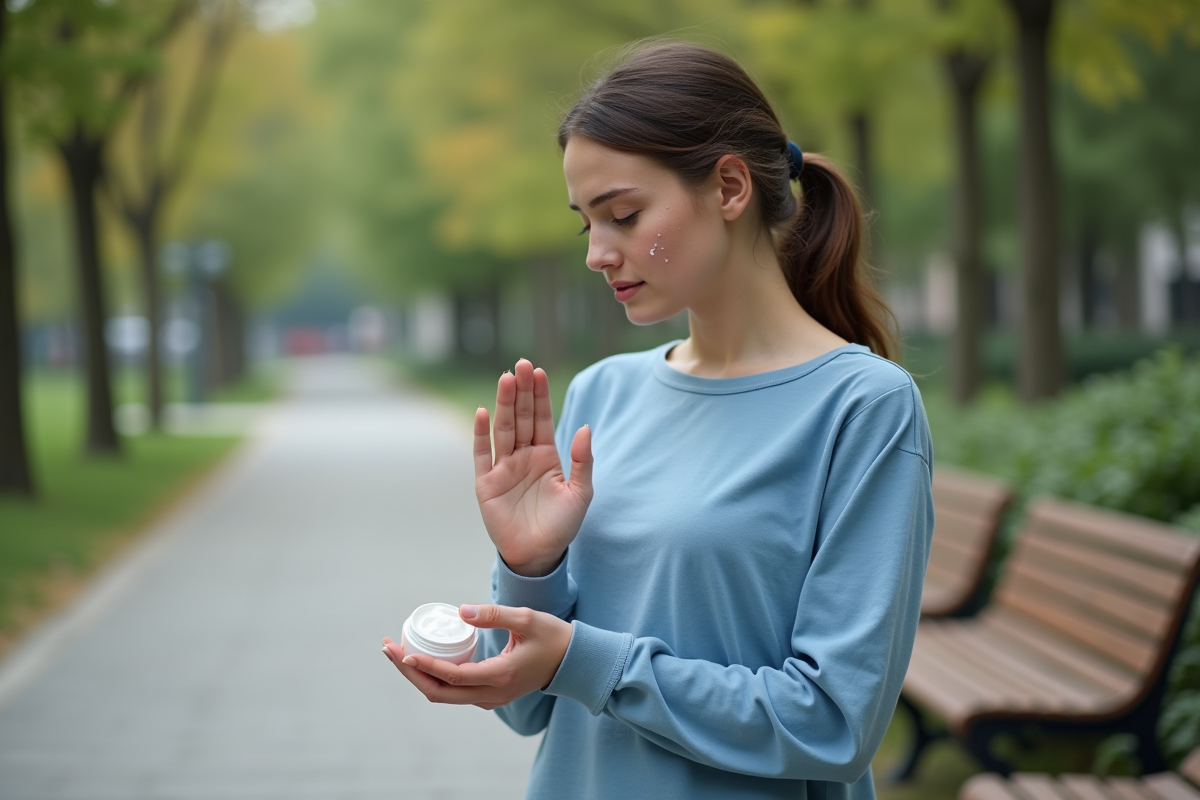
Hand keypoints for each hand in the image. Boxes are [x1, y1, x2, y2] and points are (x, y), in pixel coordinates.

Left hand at [381, 604, 572, 709]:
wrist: (573, 661)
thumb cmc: (552, 637)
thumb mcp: (526, 618)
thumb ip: (494, 615)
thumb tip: (461, 611)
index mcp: (500, 676)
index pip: (453, 676)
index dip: (424, 665)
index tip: (402, 651)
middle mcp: (492, 694)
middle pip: (439, 693)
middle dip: (409, 672)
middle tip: (388, 649)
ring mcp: (491, 698)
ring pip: (444, 695)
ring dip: (419, 676)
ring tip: (398, 652)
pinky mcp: (491, 695)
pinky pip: (455, 693)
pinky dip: (434, 678)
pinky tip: (422, 659)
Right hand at [474, 359, 592, 575]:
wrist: (539, 555)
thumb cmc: (562, 526)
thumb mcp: (581, 492)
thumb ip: (583, 460)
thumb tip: (585, 427)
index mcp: (546, 455)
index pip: (542, 418)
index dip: (540, 395)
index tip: (538, 371)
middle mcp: (523, 456)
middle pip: (521, 417)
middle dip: (522, 391)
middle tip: (521, 364)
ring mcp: (503, 468)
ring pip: (503, 429)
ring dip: (504, 404)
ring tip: (506, 379)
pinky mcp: (486, 483)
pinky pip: (482, 454)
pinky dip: (481, 434)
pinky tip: (483, 413)